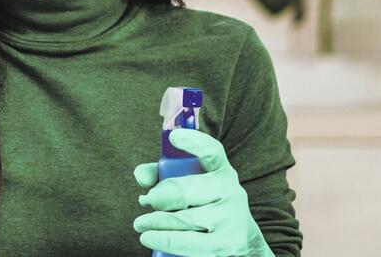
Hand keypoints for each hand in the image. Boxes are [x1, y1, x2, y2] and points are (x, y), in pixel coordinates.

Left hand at [132, 128, 272, 256]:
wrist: (240, 243)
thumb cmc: (203, 208)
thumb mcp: (186, 187)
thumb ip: (159, 175)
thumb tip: (141, 176)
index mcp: (220, 171)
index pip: (211, 151)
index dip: (194, 142)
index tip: (175, 137)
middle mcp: (231, 191)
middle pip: (185, 190)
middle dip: (159, 197)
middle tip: (145, 202)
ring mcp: (231, 218)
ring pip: (183, 218)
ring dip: (155, 221)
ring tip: (140, 224)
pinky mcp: (227, 243)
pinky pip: (188, 241)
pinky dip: (164, 239)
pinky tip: (149, 237)